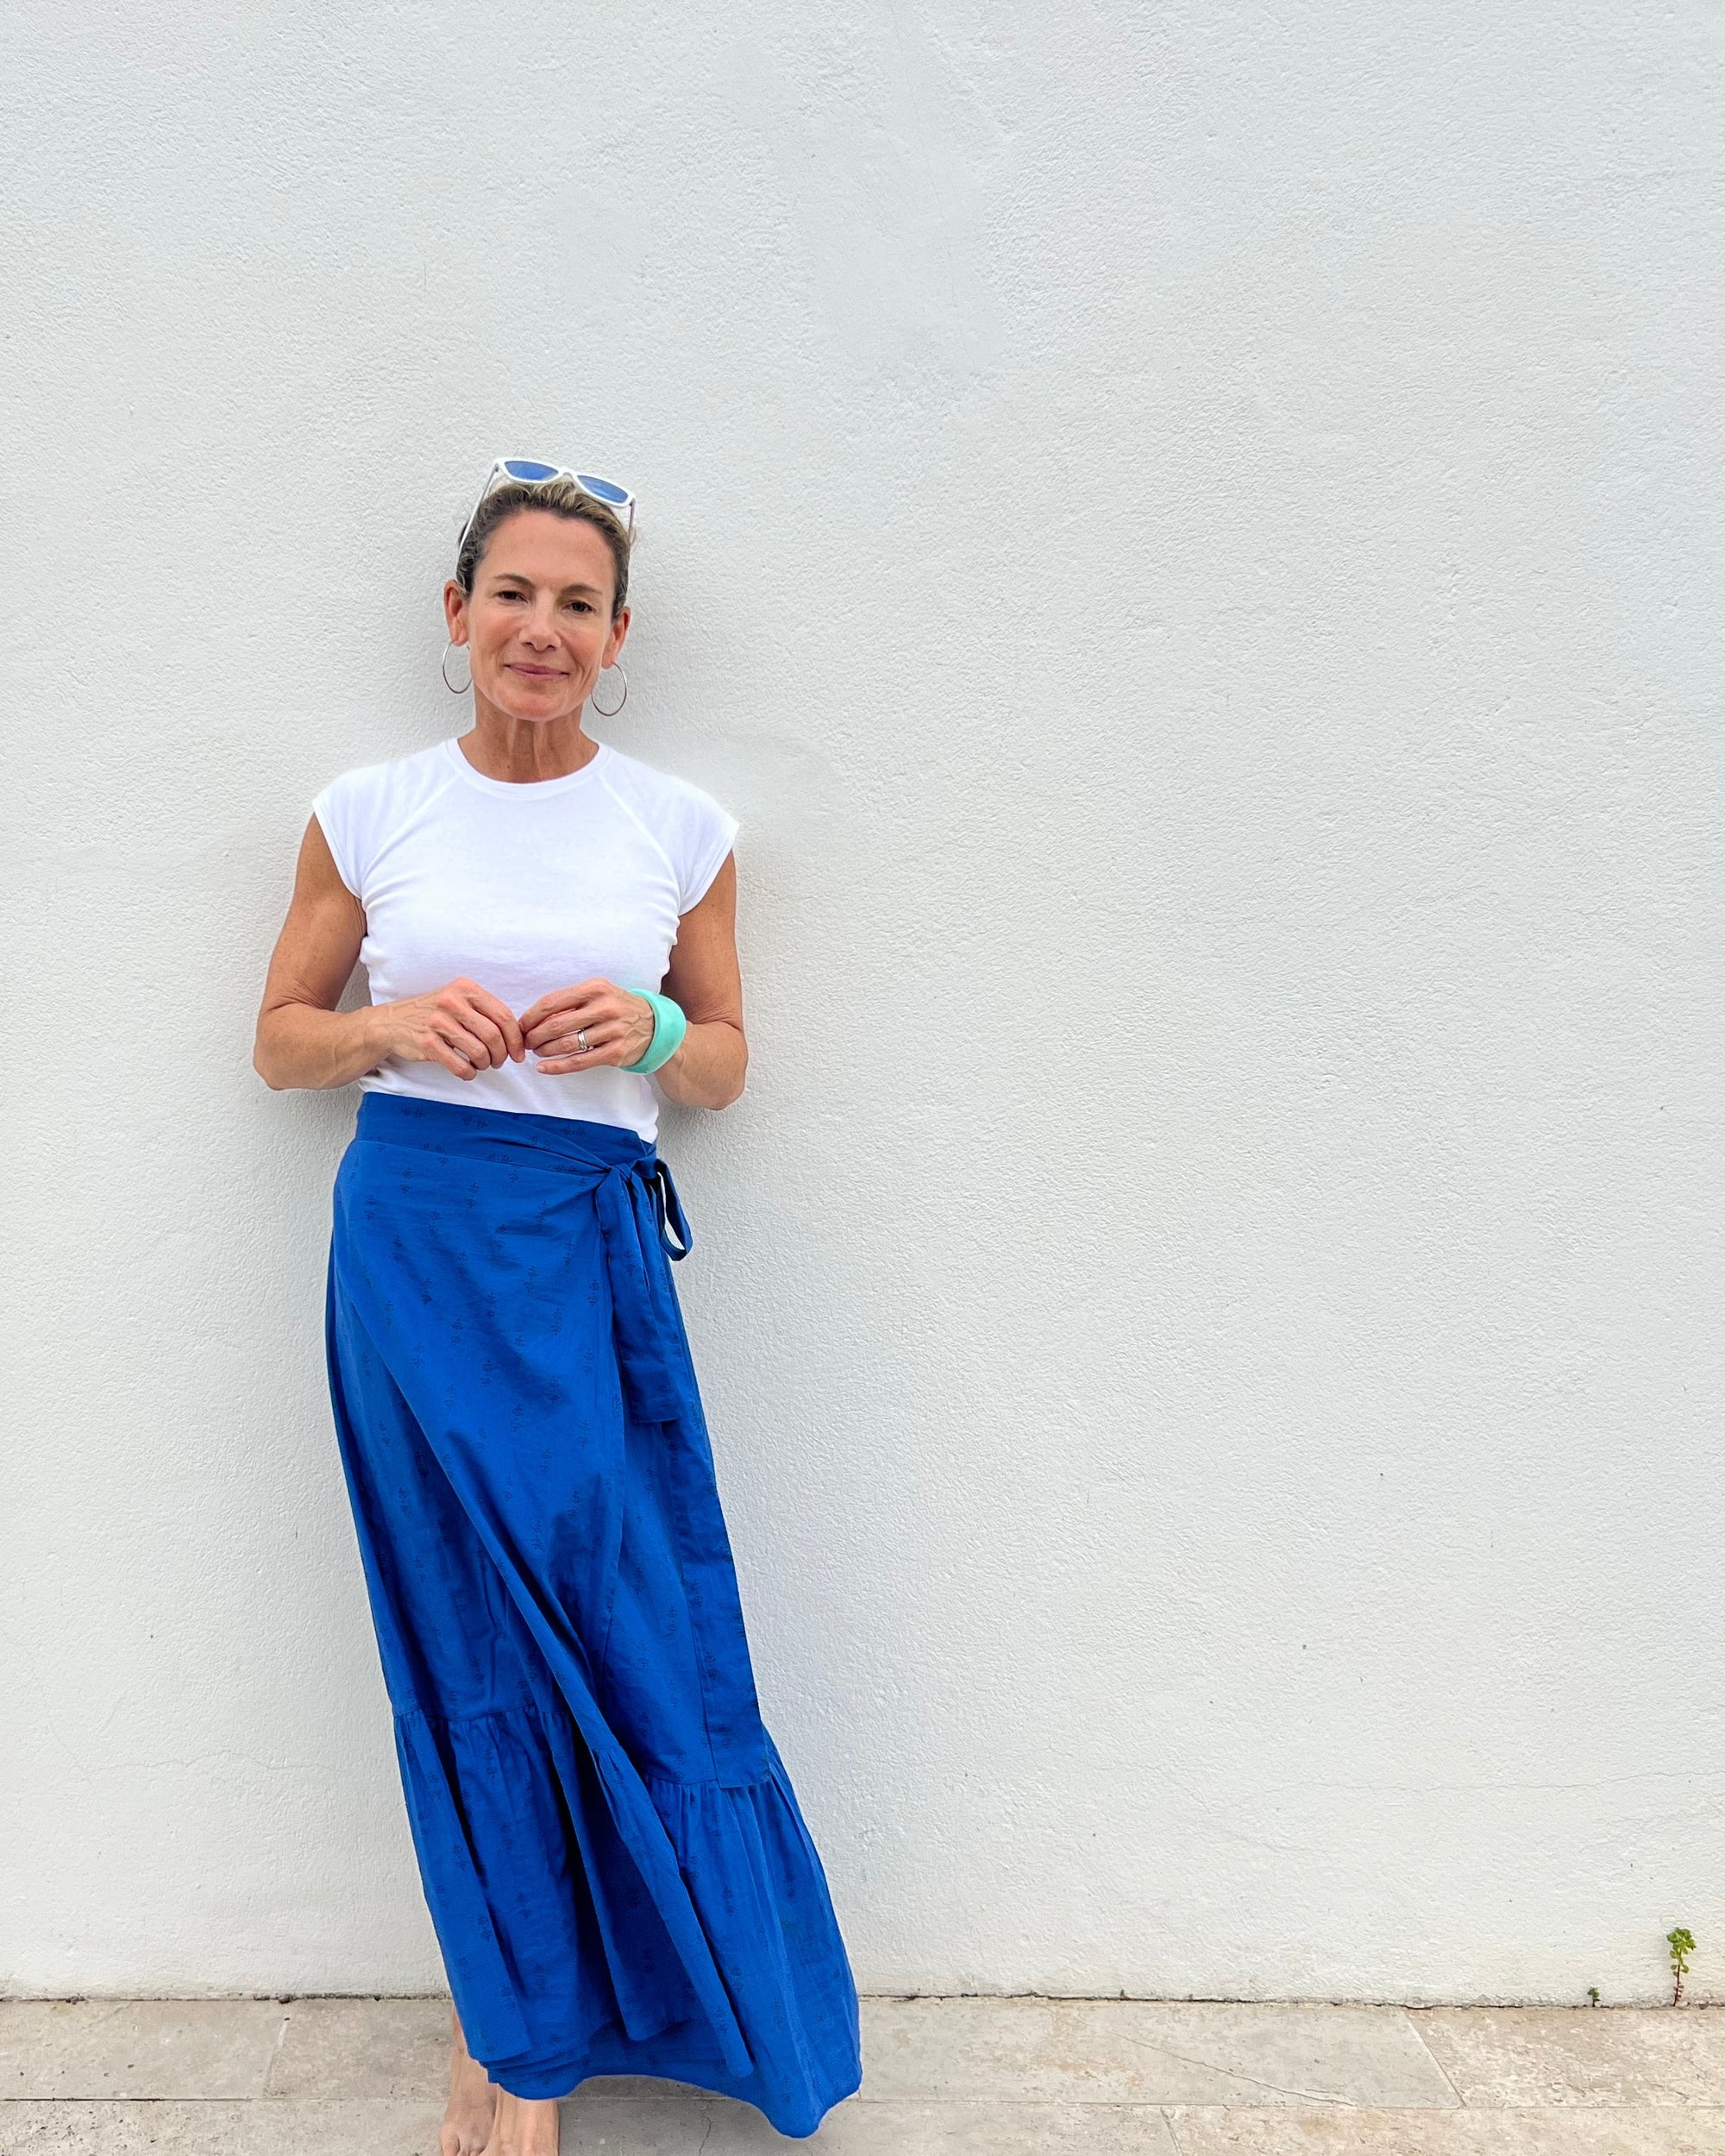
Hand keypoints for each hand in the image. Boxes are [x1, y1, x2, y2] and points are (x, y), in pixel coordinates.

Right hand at [373, 977, 525, 1079]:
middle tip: (499, 1061)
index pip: (503, 1015)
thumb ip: (485, 1011)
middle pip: (493, 1035)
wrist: (393, 1022)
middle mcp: (451, 1001)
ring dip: (485, 1064)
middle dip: (502, 1054)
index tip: (518, 1053)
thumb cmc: (434, 1013)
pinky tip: (468, 1070)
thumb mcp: (458, 999)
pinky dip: (469, 1073)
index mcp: (465, 988)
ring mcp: (438, 1022)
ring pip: (479, 1052)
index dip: (515, 1038)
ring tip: (482, 1064)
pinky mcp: (427, 1043)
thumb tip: (517, 1037)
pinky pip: (460, 1065)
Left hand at [519, 978, 656, 1073]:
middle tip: (526, 1042)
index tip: (521, 1025)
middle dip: (535, 1036)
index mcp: (596, 988)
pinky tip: (544, 1068)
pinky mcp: (616, 1052)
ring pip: (567, 1045)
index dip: (532, 1016)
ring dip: (545, 1051)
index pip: (553, 1002)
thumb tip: (536, 1018)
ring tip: (537, 1052)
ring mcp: (612, 1031)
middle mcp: (605, 1008)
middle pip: (557, 1025)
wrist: (655, 1025)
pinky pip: (579, 1062)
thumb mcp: (598, 994)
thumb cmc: (618, 1008)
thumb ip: (571, 1002)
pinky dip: (557, 1067)